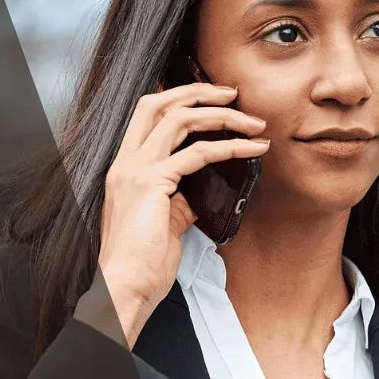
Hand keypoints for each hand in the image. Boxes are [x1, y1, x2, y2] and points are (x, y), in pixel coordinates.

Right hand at [96, 83, 267, 345]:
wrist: (125, 286)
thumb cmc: (142, 263)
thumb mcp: (164, 223)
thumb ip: (178, 201)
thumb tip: (200, 192)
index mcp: (124, 168)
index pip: (147, 115)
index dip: (180, 99)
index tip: (213, 99)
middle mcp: (126, 162)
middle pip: (159, 104)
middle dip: (199, 92)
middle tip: (234, 93)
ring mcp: (136, 170)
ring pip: (180, 119)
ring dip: (222, 115)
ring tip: (254, 123)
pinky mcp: (153, 183)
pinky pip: (198, 153)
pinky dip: (230, 147)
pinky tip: (252, 149)